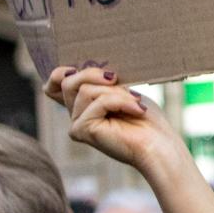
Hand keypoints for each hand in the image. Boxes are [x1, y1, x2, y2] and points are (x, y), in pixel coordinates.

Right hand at [45, 64, 184, 174]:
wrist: (159, 145)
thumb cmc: (147, 120)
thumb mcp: (123, 92)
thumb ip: (101, 82)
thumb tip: (84, 68)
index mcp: (84, 106)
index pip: (54, 86)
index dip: (58, 74)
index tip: (78, 67)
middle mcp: (75, 116)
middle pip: (67, 81)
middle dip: (94, 74)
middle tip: (117, 79)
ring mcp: (76, 125)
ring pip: (85, 90)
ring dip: (116, 92)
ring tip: (135, 102)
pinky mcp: (81, 130)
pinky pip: (98, 102)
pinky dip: (121, 101)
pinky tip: (137, 110)